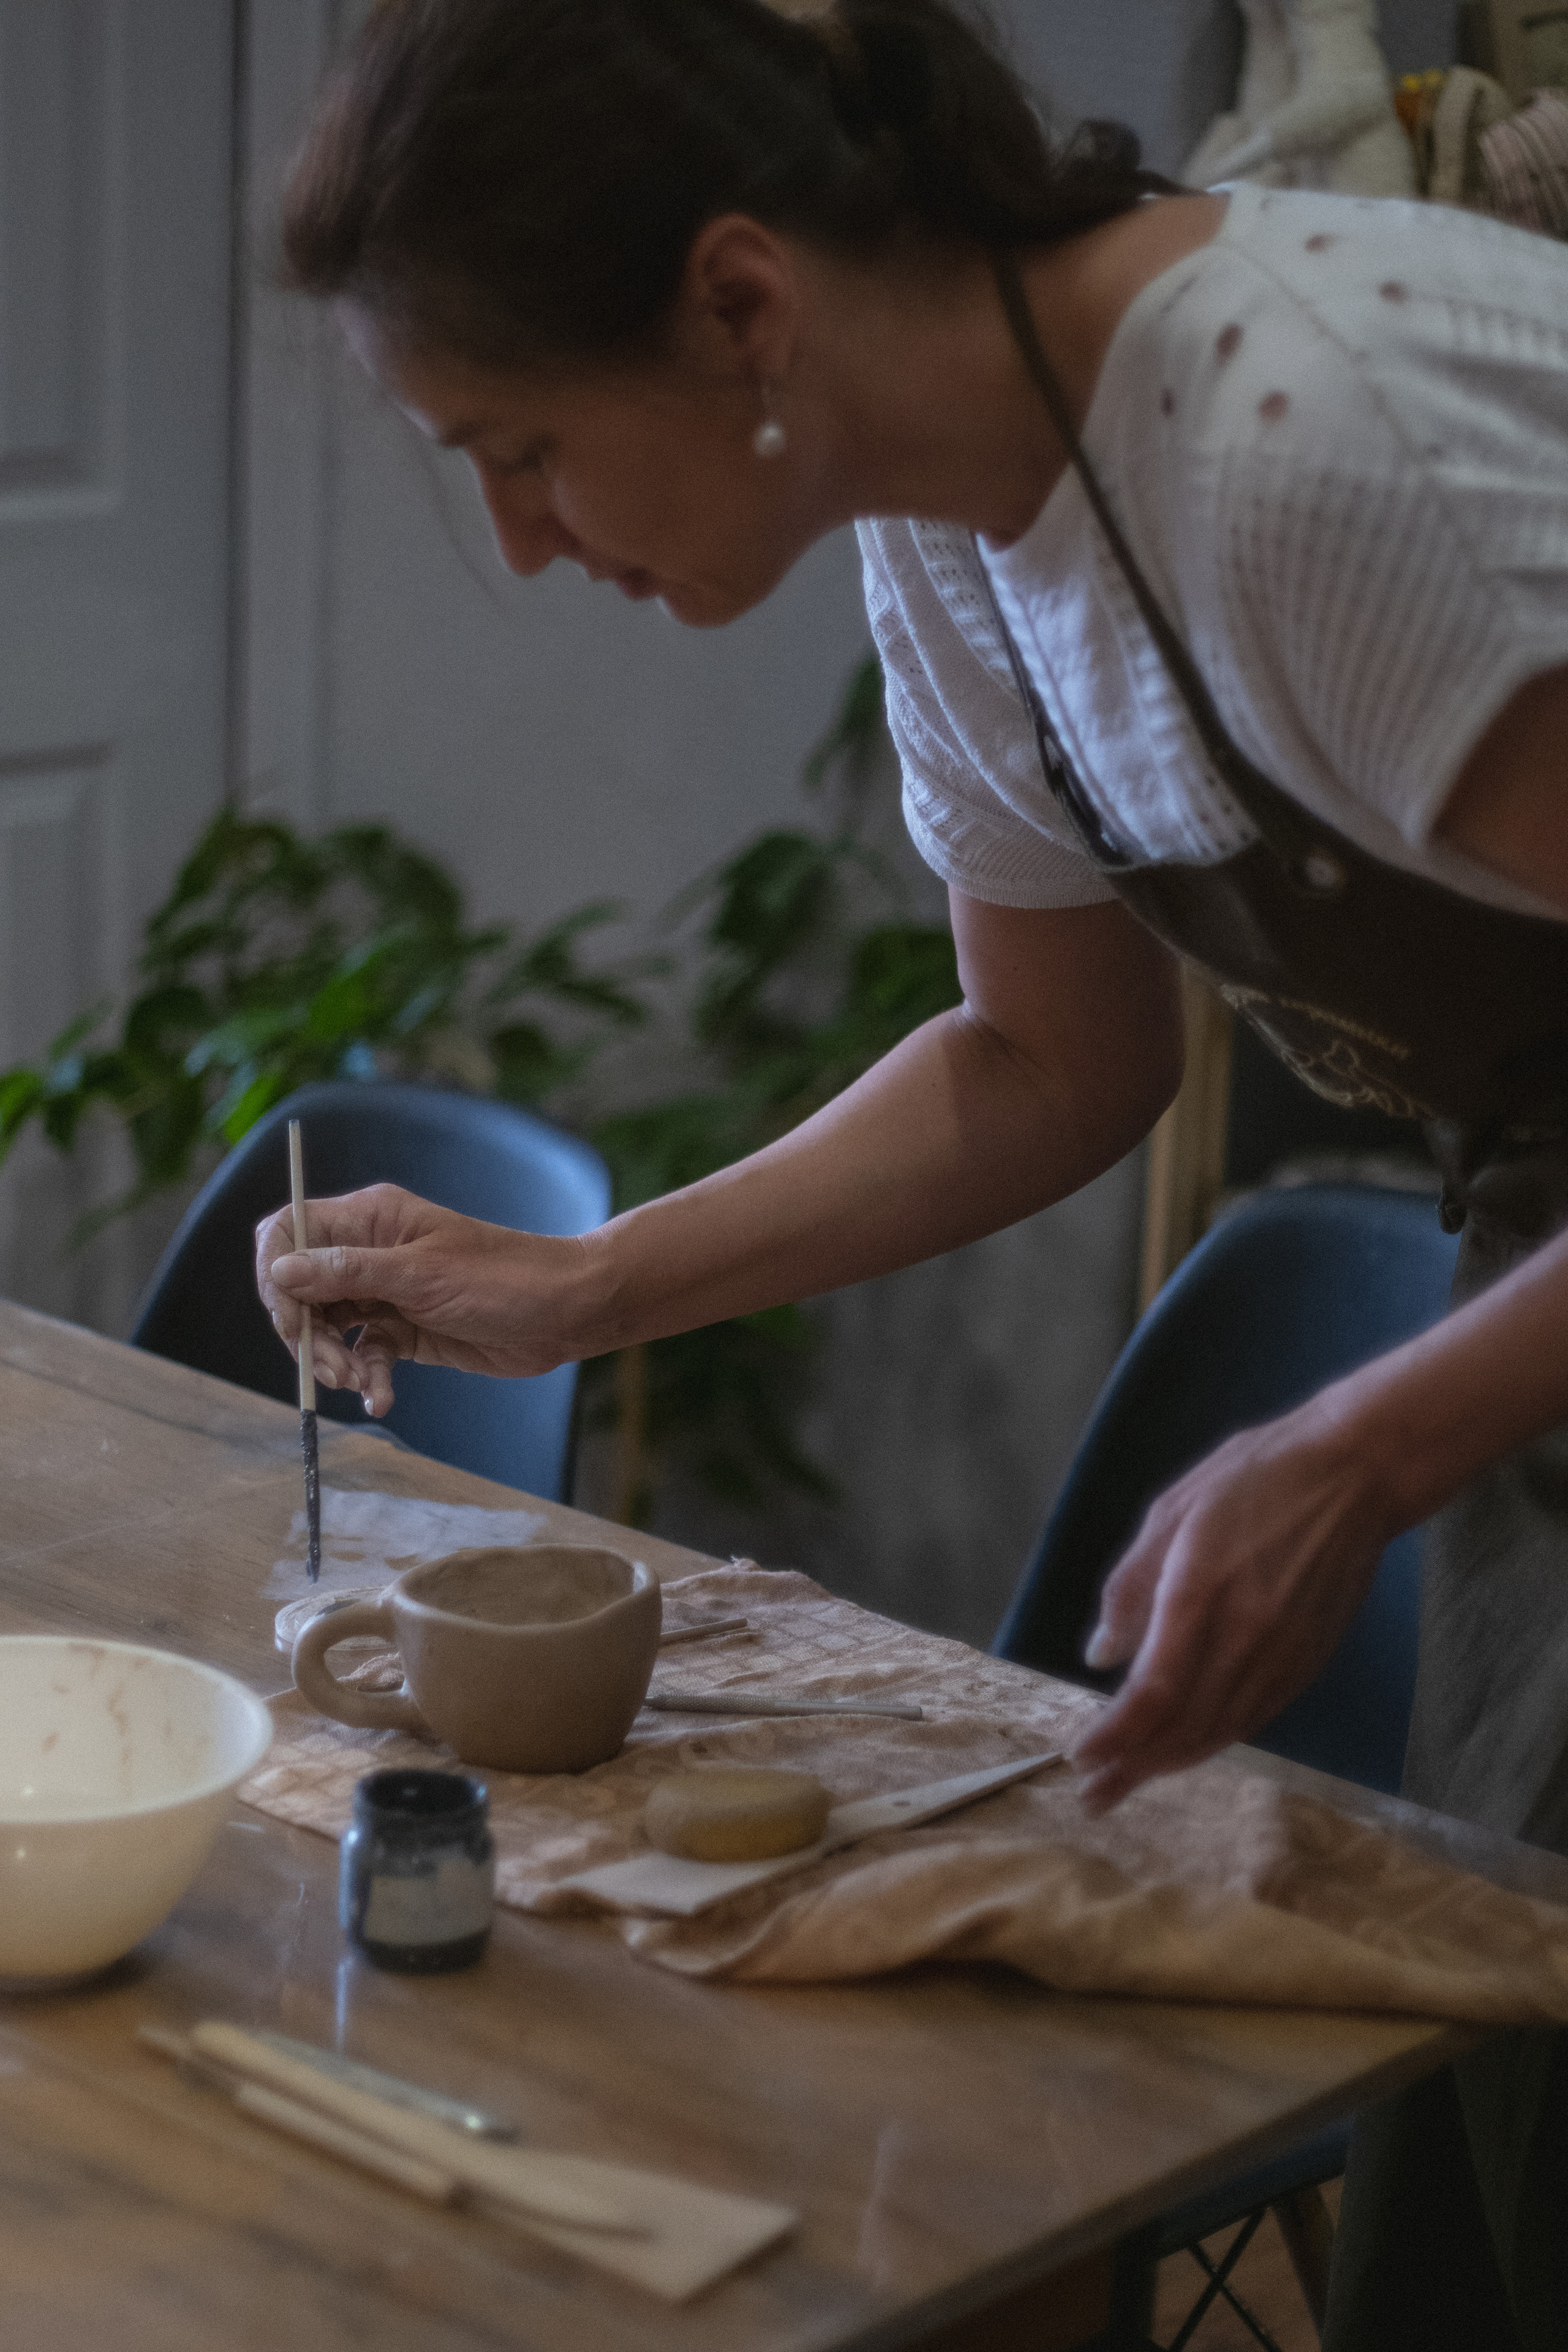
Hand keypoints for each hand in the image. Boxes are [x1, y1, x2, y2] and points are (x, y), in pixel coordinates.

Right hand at [256, 1183, 591, 1416]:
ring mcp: (386, 1292)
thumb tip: (281, 1271)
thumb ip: (348, 1273)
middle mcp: (371, 1253)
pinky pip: (365, 1353)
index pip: (289, 1231)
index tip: (287, 1318)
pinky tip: (380, 1397)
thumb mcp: (422, 1275)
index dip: (275, 1274)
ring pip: (328, 1325)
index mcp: (370, 1219)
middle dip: (304, 1331)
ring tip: (356, 1382)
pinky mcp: (405, 1330)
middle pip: (301, 1288)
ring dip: (332, 1359)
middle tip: (326, 1367)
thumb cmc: (505, 1277)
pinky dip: (367, 1376)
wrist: (566, 1312)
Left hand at [1069, 1408, 1397, 1812]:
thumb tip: (1101, 1655)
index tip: (1079, 1757)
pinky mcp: (1308, 1662)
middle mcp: (1245, 1637)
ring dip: (1171, 1763)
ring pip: (1220, 1731)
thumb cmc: (1253, 1479)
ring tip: (1128, 1780)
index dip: (1115, 1735)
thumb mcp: (1172, 1511)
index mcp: (1202, 1594)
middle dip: (1132, 1767)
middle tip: (1092, 1794)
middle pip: (1184, 1727)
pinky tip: (1186, 1748)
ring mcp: (1283, 1656)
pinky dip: (1213, 1740)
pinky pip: (1253, 1718)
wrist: (1355, 1475)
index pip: (1153, 1693)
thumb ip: (1131, 1585)